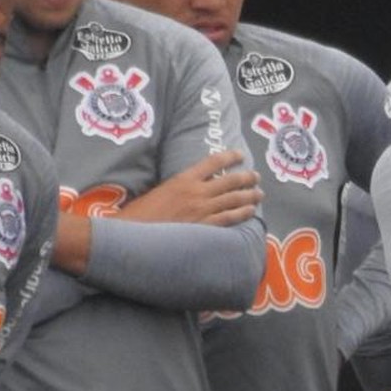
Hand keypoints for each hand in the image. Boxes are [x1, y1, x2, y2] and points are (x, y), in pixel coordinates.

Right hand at [121, 150, 260, 225]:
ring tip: (259, 193)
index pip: (213, 162)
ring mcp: (202, 210)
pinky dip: (242, 214)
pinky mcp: (204, 228)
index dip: (230, 156)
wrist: (131, 236)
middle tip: (256, 177)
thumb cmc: (139, 214)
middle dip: (247, 177)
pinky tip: (251, 212)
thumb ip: (177, 187)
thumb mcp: (158, 191)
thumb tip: (190, 186)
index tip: (240, 155)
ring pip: (234, 199)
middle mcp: (197, 192)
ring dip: (250, 195)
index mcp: (183, 179)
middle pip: (231, 180)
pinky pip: (229, 219)